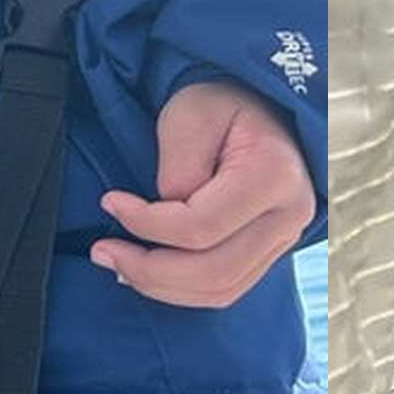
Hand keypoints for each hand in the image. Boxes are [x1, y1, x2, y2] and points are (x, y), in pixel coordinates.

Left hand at [94, 81, 313, 309]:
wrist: (257, 106)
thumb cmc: (221, 103)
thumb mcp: (190, 116)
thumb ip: (178, 169)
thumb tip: (162, 220)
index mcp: (274, 175)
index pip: (201, 227)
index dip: (147, 225)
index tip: (110, 202)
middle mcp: (289, 215)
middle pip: (214, 272)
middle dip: (150, 271)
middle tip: (104, 252)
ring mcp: (284, 238)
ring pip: (220, 289)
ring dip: (163, 286)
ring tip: (119, 264)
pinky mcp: (270, 251)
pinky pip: (226, 288)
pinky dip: (182, 288)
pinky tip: (149, 272)